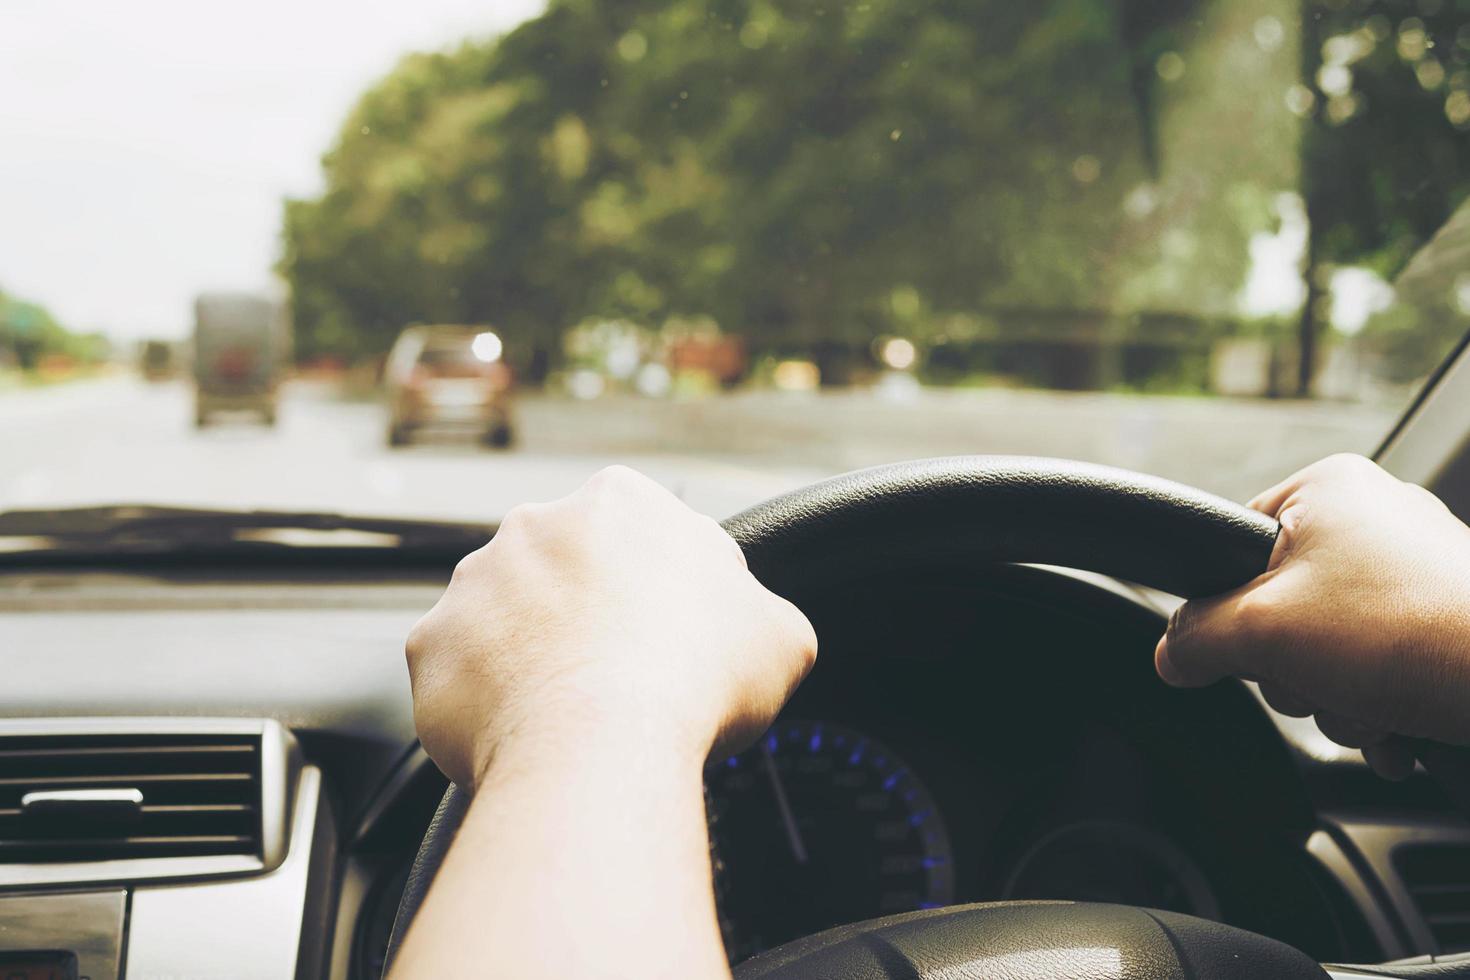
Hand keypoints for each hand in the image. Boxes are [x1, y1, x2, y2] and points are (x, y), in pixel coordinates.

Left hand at [406, 465, 817, 787]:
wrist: (600, 745)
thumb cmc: (693, 679)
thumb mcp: (779, 637)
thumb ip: (757, 612)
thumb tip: (745, 624)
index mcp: (619, 503)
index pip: (639, 535)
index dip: (659, 592)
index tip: (671, 638)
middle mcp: (535, 524)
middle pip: (566, 572)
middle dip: (586, 619)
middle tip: (622, 680)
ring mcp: (473, 583)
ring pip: (506, 620)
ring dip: (531, 656)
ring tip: (571, 716)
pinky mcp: (432, 646)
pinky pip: (461, 676)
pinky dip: (486, 704)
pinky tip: (526, 736)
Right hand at [1155, 454, 1469, 778]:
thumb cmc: (1411, 635)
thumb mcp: (1263, 632)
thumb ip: (1196, 638)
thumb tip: (1172, 655)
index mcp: (1325, 491)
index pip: (1231, 551)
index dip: (1229, 611)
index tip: (1254, 647)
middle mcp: (1374, 516)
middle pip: (1279, 608)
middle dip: (1295, 670)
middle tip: (1321, 681)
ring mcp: (1417, 567)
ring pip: (1329, 647)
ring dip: (1338, 699)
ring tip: (1371, 707)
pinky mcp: (1448, 616)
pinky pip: (1380, 663)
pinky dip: (1379, 705)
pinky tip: (1395, 727)